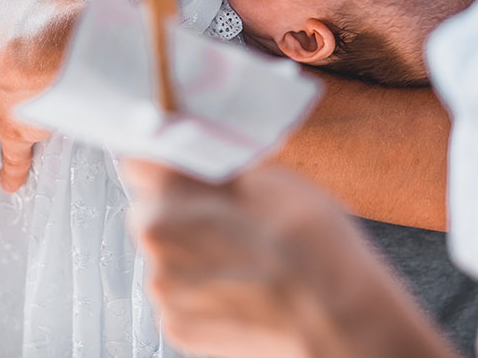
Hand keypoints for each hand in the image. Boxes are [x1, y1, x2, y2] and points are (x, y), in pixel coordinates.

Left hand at [123, 161, 456, 357]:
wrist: (336, 318)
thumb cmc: (310, 244)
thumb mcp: (270, 177)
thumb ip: (217, 165)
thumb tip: (194, 150)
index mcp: (170, 195)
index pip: (141, 162)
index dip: (167, 162)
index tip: (186, 166)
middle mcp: (154, 242)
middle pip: (153, 211)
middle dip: (182, 210)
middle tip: (232, 216)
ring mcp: (164, 289)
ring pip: (168, 255)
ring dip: (194, 252)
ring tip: (246, 258)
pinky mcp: (177, 327)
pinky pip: (181, 294)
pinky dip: (203, 290)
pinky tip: (242, 287)